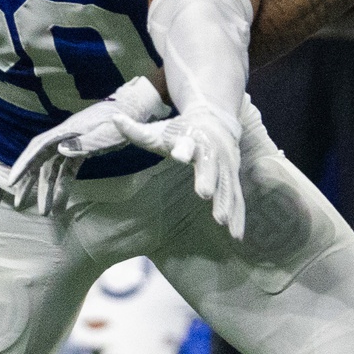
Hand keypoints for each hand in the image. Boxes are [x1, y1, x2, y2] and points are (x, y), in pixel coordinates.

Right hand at [5, 75, 166, 214]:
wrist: (132, 111)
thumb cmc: (120, 122)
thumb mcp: (106, 133)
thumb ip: (85, 142)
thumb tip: (60, 150)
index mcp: (66, 130)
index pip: (39, 148)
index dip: (24, 164)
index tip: (12, 181)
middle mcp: (64, 137)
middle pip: (40, 160)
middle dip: (29, 182)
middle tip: (20, 203)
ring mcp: (71, 144)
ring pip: (52, 169)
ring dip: (47, 189)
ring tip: (46, 212)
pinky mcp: (80, 151)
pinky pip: (66, 170)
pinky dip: (62, 185)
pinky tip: (60, 202)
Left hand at [112, 105, 244, 238]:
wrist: (216, 121)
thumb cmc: (182, 129)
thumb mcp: (160, 130)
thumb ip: (137, 130)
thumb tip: (114, 118)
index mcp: (192, 139)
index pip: (186, 143)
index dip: (182, 148)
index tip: (178, 153)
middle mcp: (212, 152)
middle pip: (210, 165)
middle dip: (208, 178)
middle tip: (204, 193)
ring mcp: (225, 166)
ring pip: (227, 184)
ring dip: (225, 202)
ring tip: (222, 221)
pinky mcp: (232, 178)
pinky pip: (237, 198)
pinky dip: (239, 216)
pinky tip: (237, 235)